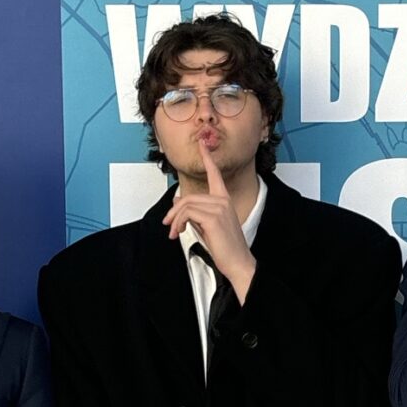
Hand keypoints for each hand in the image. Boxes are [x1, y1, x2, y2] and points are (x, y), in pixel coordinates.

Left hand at [163, 145, 256, 299]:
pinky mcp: (213, 218)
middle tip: (169, 225)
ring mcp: (219, 208)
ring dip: (175, 220)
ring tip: (174, 232)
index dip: (208, 158)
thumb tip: (177, 202)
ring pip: (186, 205)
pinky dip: (178, 223)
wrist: (238, 262)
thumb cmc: (225, 247)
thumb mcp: (206, 226)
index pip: (215, 174)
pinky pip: (187, 214)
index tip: (203, 144)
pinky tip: (179, 233)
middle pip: (189, 197)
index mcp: (224, 200)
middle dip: (174, 211)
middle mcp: (223, 200)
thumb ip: (194, 212)